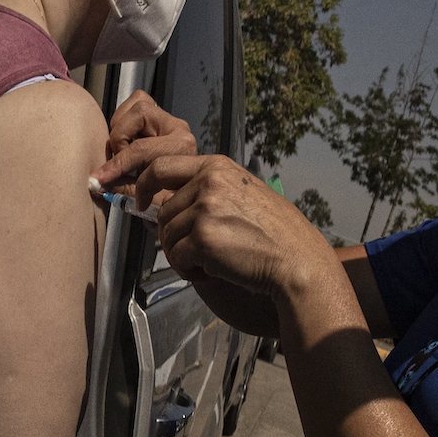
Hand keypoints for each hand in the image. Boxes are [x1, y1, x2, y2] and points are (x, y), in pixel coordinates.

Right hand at [91, 91, 195, 191]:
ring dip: (120, 128)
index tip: (98, 179)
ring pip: (137, 104)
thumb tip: (98, 184)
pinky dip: (124, 118)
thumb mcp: (151, 199)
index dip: (117, 165)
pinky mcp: (159, 114)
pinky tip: (125, 138)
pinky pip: (137, 101)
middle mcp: (178, 127)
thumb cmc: (170, 197)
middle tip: (117, 162)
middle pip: (139, 114)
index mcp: (182, 148)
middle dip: (120, 140)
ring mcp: (169, 118)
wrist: (185, 190)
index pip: (141, 150)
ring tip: (121, 151)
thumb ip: (125, 190)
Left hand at [135, 153, 339, 336]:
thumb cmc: (275, 233)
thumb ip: (209, 190)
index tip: (141, 202)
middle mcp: (208, 182)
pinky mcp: (202, 239)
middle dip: (173, 235)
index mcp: (217, 167)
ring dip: (183, 254)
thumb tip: (167, 200)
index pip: (161, 166)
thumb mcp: (243, 193)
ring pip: (167, 236)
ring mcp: (204, 209)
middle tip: (197, 251)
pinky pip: (176, 258)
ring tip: (212, 261)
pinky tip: (214, 271)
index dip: (144, 185)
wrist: (296, 259)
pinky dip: (189, 270)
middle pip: (163, 210)